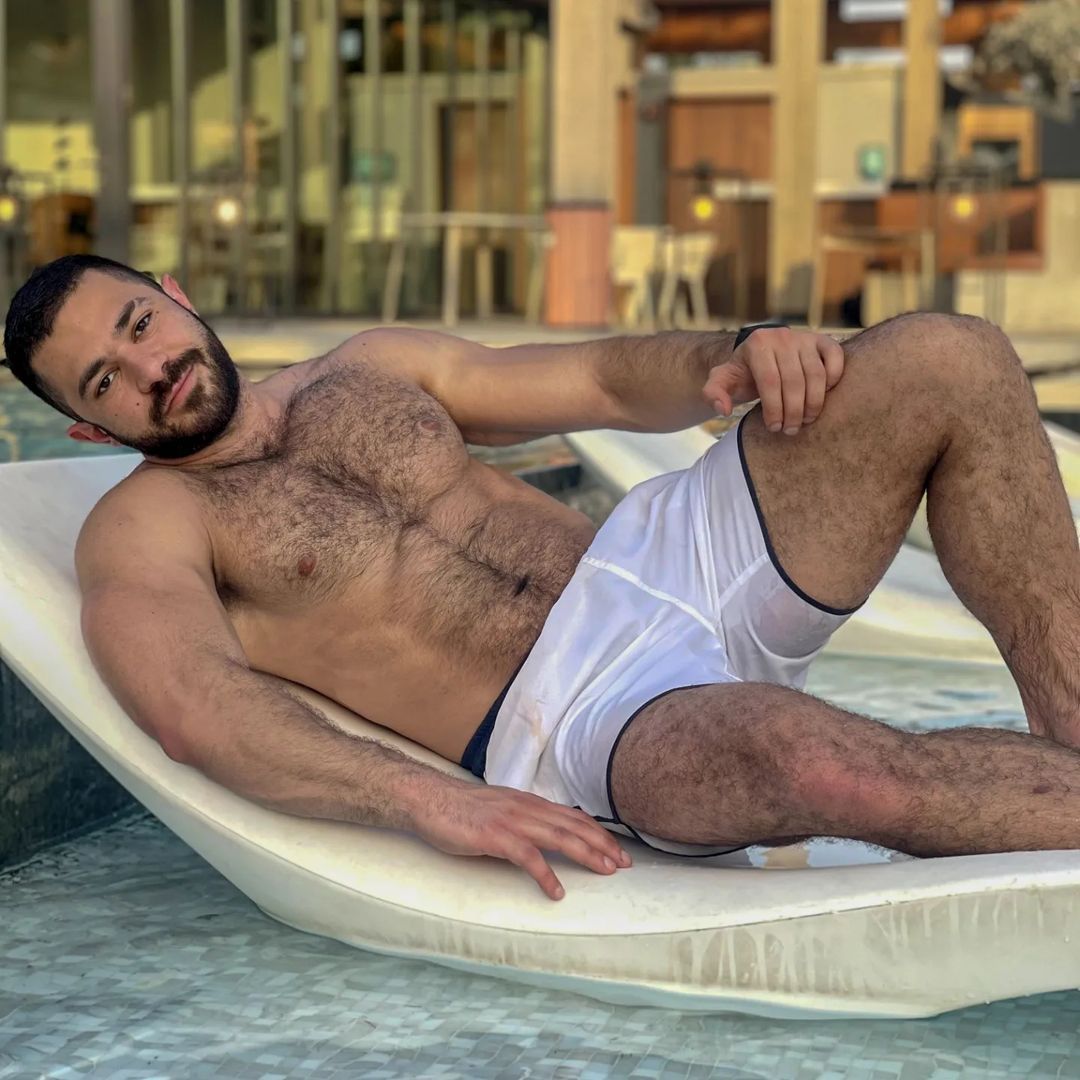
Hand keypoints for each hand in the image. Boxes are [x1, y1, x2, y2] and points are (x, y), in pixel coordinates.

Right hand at [413, 780, 631, 899]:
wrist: (430, 799)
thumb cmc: (461, 809)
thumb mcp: (501, 809)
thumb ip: (523, 818)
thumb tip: (544, 833)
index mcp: (529, 802)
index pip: (572, 816)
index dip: (598, 832)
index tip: (617, 849)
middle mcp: (526, 808)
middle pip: (574, 826)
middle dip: (603, 844)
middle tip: (625, 864)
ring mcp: (512, 821)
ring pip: (559, 838)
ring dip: (586, 855)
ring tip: (606, 872)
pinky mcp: (495, 837)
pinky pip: (528, 857)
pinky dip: (546, 875)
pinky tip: (557, 892)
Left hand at [703, 328, 844, 434]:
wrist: (763, 354)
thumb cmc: (744, 373)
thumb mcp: (722, 381)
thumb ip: (713, 393)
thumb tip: (723, 409)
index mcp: (757, 344)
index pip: (769, 382)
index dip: (774, 409)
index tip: (774, 428)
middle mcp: (782, 336)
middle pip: (793, 381)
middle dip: (793, 411)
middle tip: (790, 430)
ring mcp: (805, 337)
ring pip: (816, 375)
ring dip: (813, 403)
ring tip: (805, 421)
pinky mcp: (824, 340)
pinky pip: (835, 360)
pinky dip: (833, 381)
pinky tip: (821, 399)